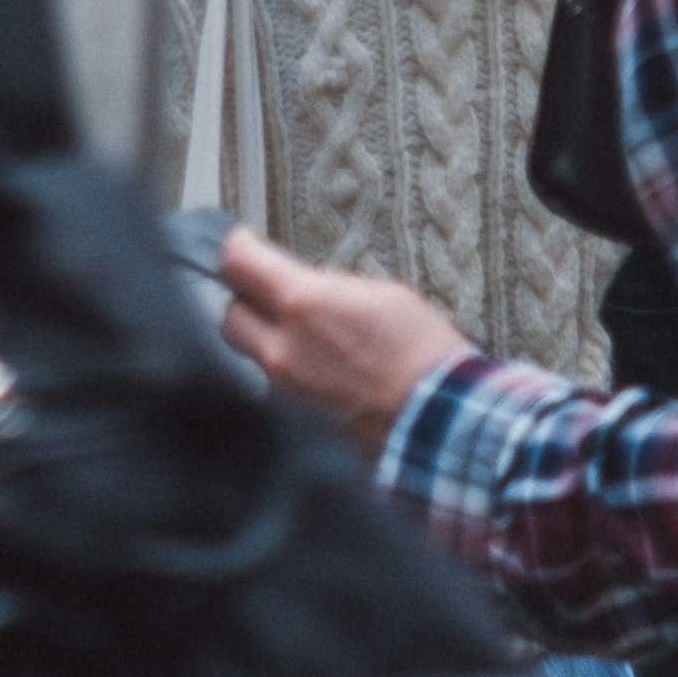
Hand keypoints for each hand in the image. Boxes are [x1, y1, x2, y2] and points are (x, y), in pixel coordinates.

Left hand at [216, 231, 470, 454]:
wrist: (446, 430)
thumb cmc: (424, 359)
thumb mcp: (381, 295)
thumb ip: (329, 288)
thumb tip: (304, 286)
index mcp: (302, 306)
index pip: (237, 263)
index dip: (239, 249)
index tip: (246, 246)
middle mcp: (282, 352)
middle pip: (231, 317)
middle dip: (249, 305)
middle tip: (273, 299)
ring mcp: (287, 395)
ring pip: (254, 360)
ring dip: (272, 347)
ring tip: (312, 347)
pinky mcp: (298, 429)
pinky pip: (279, 395)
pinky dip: (292, 383)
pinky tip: (324, 381)